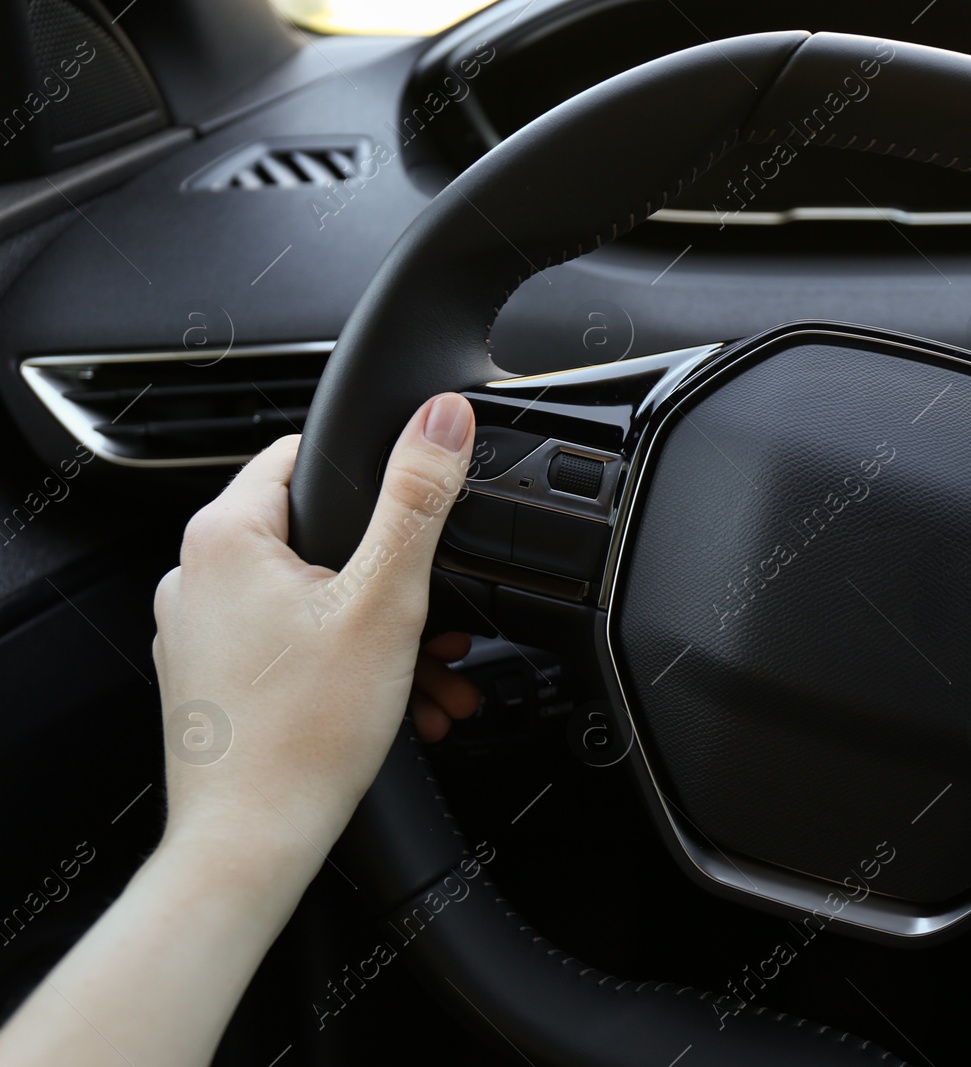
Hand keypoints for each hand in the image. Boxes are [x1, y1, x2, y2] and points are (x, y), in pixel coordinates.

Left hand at [151, 393, 476, 864]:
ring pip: (309, 601)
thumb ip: (417, 499)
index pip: (302, 456)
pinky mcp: (209, 680)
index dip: (373, 480)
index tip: (417, 519)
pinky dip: (344, 665)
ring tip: (430, 677)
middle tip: (438, 626)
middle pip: (316, 539)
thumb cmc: (306, 734)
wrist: (254, 844)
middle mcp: (194, 577)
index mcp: (225, 536)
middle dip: (392, 582)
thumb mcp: (386, 599)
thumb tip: (441, 418)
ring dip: (380, 633)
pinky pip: (288, 647)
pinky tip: (394, 702)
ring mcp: (196, 633)